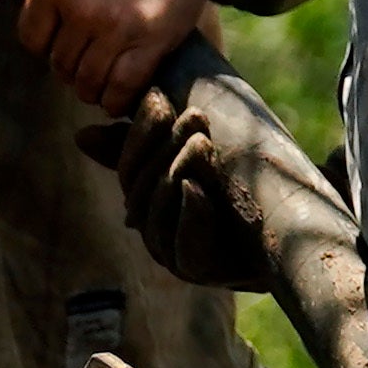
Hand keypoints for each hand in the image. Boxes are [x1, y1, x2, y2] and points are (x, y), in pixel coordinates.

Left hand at [0, 0, 211, 113]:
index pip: (32, 40)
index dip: (44, 40)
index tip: (61, 33)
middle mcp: (83, 12)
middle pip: (60, 65)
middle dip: (68, 63)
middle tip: (84, 53)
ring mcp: (118, 30)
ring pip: (88, 83)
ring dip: (90, 85)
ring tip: (98, 74)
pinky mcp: (152, 42)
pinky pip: (122, 89)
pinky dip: (115, 100)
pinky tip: (116, 95)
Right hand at [75, 87, 272, 290]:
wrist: (287, 237)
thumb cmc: (237, 192)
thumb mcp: (196, 158)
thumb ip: (147, 146)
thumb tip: (80, 137)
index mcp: (146, 199)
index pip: (128, 164)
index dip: (140, 131)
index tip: (160, 96)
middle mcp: (153, 228)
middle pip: (142, 187)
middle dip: (165, 147)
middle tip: (194, 116)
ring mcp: (173, 253)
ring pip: (160, 213)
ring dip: (180, 173)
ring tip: (203, 142)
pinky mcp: (200, 272)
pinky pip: (184, 246)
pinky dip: (189, 215)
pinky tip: (197, 188)